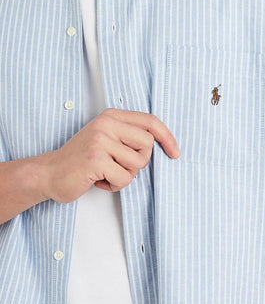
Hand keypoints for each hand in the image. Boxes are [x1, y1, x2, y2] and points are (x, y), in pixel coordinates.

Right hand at [39, 108, 179, 202]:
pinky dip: (115, 186)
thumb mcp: (106, 139)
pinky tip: (99, 181)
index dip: (167, 137)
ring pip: (138, 164)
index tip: (174, 152)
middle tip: (120, 166)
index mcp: (111, 116)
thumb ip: (128, 136)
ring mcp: (100, 141)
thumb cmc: (81, 160)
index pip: (150, 121)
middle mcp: (106, 124)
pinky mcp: (96, 160)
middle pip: (147, 144)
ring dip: (125, 175)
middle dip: (139, 162)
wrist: (50, 173)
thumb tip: (161, 142)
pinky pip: (125, 178)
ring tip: (107, 173)